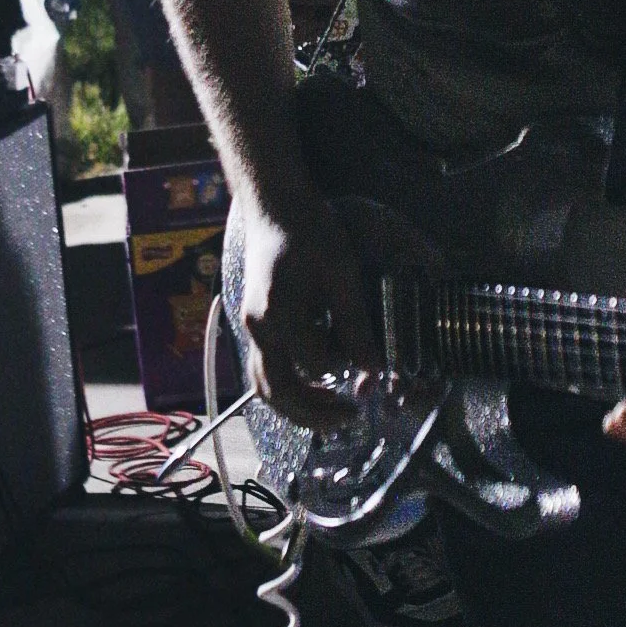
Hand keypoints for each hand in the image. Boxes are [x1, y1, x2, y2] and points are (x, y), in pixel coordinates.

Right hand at [235, 186, 385, 431]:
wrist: (275, 208)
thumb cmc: (310, 232)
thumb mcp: (342, 274)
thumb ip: (355, 324)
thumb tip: (374, 367)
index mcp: (279, 314)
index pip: (318, 363)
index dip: (348, 367)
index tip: (373, 366)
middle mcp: (258, 328)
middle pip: (280, 391)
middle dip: (315, 413)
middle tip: (351, 418)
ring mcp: (251, 330)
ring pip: (265, 388)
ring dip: (297, 409)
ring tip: (332, 415)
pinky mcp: (254, 327)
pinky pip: (263, 372)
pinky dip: (285, 390)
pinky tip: (313, 388)